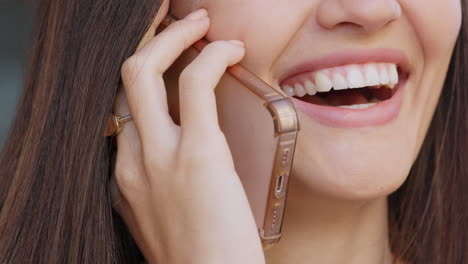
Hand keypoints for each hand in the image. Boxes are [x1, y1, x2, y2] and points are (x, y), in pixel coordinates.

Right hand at [109, 9, 264, 263]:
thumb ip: (164, 186)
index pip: (123, 109)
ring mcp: (158, 156)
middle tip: (179, 25)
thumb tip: (189, 160)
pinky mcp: (197, 155)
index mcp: (125, 177)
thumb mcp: (167, 220)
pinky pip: (195, 84)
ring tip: (202, 25)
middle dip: (151, 42)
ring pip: (145, 70)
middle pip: (123, 79)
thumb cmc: (200, 258)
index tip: (167, 61)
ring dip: (174, 37)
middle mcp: (131, 161)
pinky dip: (210, 56)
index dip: (146, 77)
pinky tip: (229, 50)